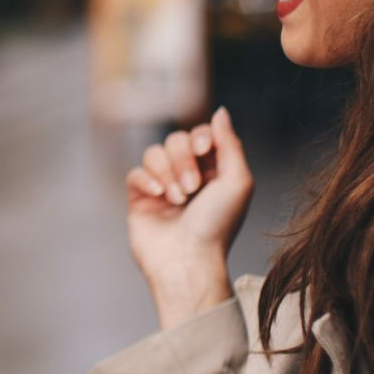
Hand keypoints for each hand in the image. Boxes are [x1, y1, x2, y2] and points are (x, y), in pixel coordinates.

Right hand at [127, 106, 253, 330]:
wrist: (188, 262)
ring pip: (154, 153)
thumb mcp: (237, 182)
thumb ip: (229, 143)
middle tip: (193, 187)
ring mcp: (162, 187)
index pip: (201, 135)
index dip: (201, 136)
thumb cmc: (218, 226)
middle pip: (176, 140)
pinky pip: (135, 173)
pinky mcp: (140, 199)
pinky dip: (146, 180)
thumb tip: (220, 111)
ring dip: (168, 172)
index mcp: (214, 172)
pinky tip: (159, 196)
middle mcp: (188, 176)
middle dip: (184, 159)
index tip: (205, 149)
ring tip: (178, 198)